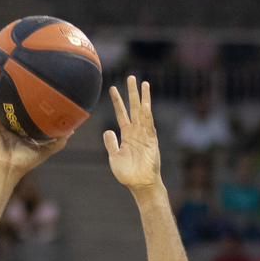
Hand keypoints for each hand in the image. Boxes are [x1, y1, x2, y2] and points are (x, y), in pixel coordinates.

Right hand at [0, 89, 67, 177]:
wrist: (9, 168)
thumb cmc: (26, 161)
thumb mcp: (46, 149)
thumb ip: (59, 140)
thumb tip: (72, 129)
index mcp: (22, 127)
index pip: (25, 109)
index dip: (29, 98)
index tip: (34, 84)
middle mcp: (10, 123)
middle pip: (10, 102)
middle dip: (11, 89)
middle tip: (15, 72)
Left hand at [104, 76, 162, 193]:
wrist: (140, 184)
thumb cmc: (127, 173)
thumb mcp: (114, 157)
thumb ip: (111, 143)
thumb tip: (107, 130)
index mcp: (127, 135)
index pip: (121, 114)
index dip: (118, 101)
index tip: (113, 88)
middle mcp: (136, 132)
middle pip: (134, 108)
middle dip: (132, 93)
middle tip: (131, 77)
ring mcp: (145, 134)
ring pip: (143, 112)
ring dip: (143, 98)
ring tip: (143, 83)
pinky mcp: (151, 140)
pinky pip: (149, 123)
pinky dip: (147, 113)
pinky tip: (146, 102)